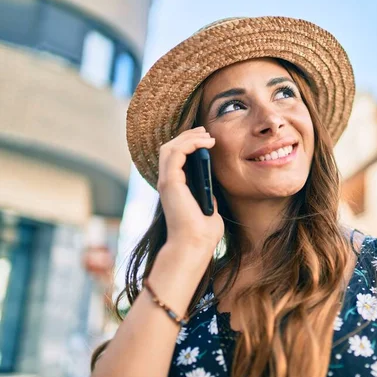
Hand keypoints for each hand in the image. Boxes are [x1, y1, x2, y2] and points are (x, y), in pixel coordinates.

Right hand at [156, 126, 223, 263]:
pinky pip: (175, 153)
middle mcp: (168, 183)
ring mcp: (167, 182)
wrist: (195, 245)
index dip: (189, 144)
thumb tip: (210, 185)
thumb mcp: (208, 208)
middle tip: (206, 131)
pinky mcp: (170, 183)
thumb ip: (205, 195)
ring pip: (170, 147)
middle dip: (188, 136)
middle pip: (170, 148)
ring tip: (207, 135)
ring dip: (189, 137)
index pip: (175, 158)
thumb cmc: (203, 233)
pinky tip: (206, 143)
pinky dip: (190, 144)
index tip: (206, 139)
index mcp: (175, 188)